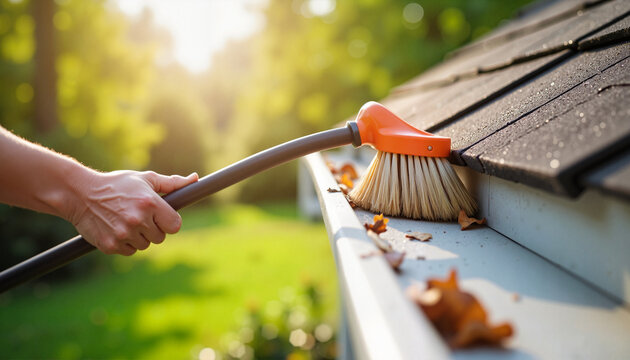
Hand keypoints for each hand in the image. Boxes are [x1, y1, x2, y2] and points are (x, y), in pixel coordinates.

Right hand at [68, 170, 198, 254]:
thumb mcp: (145, 179)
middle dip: (153, 228)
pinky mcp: (111, 246)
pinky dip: (125, 244)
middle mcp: (138, 220)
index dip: (169, 222)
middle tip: (139, 216)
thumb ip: (172, 183)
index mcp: (150, 203)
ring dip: (139, 237)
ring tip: (125, 220)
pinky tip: (116, 228)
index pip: (175, 225)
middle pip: (160, 237)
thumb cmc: (117, 184)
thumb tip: (195, 179)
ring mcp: (124, 234)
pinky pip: (129, 252)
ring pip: (145, 245)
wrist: (79, 194)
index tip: (161, 217)